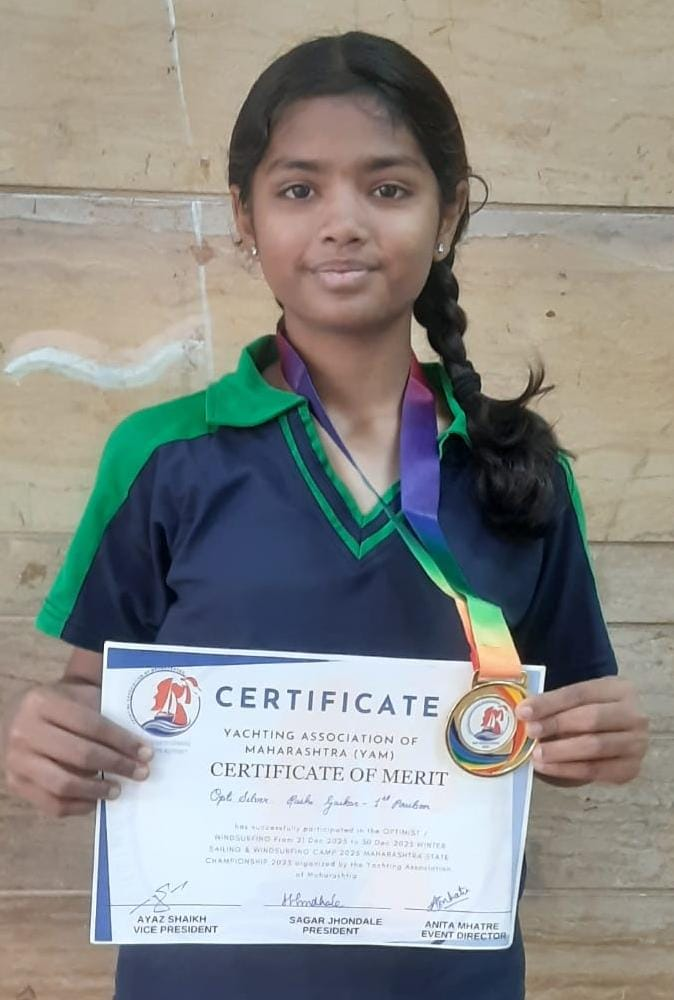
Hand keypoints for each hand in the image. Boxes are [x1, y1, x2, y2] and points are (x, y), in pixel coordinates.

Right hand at [2, 680, 152, 816]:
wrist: (24, 714)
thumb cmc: (62, 704)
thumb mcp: (80, 695)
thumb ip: (105, 713)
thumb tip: (140, 746)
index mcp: (42, 702)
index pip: (92, 725)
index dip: (122, 741)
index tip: (146, 753)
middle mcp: (24, 730)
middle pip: (80, 754)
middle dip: (117, 765)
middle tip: (141, 772)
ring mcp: (16, 760)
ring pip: (64, 783)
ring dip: (98, 790)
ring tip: (119, 789)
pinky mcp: (15, 783)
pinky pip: (51, 804)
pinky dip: (78, 806)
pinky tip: (96, 801)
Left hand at [516, 677, 648, 784]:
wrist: (617, 735)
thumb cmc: (590, 713)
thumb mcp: (579, 702)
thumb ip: (556, 705)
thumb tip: (525, 714)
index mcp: (619, 688)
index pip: (580, 693)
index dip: (550, 702)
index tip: (523, 711)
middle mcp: (634, 715)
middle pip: (591, 718)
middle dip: (556, 724)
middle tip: (530, 732)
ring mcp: (637, 743)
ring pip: (595, 746)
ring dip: (560, 751)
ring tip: (536, 754)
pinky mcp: (631, 768)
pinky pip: (596, 770)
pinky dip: (567, 769)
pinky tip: (546, 767)